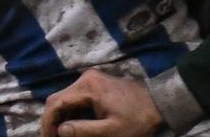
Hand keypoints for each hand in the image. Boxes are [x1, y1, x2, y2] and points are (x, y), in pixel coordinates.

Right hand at [41, 70, 162, 136]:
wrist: (161, 104)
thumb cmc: (138, 120)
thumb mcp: (112, 132)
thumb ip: (84, 131)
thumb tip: (60, 131)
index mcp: (87, 87)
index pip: (55, 102)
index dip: (48, 122)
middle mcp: (85, 79)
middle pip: (57, 99)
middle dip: (52, 121)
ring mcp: (90, 80)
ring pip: (65, 99)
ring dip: (60, 117)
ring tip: (62, 135)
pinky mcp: (95, 85)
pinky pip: (75, 98)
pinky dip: (70, 113)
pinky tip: (73, 126)